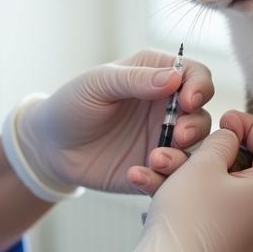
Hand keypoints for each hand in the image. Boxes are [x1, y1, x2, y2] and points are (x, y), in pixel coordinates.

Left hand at [7, 49, 213, 197]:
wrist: (50, 147)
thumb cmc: (72, 104)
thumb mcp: (98, 84)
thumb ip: (135, 79)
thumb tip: (175, 78)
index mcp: (155, 75)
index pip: (195, 75)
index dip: (200, 86)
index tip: (188, 100)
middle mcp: (166, 106)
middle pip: (202, 112)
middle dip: (196, 124)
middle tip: (178, 135)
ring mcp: (163, 138)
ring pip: (196, 147)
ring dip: (185, 153)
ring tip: (157, 157)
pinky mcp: (156, 168)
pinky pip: (173, 175)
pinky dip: (164, 176)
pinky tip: (138, 174)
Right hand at [105, 110, 252, 251]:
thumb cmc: (186, 218)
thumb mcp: (203, 164)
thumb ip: (223, 141)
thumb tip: (232, 139)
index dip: (247, 124)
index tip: (225, 117)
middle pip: (250, 173)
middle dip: (215, 156)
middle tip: (193, 146)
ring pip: (233, 198)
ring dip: (201, 182)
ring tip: (164, 172)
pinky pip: (227, 222)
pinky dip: (205, 207)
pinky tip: (175, 200)